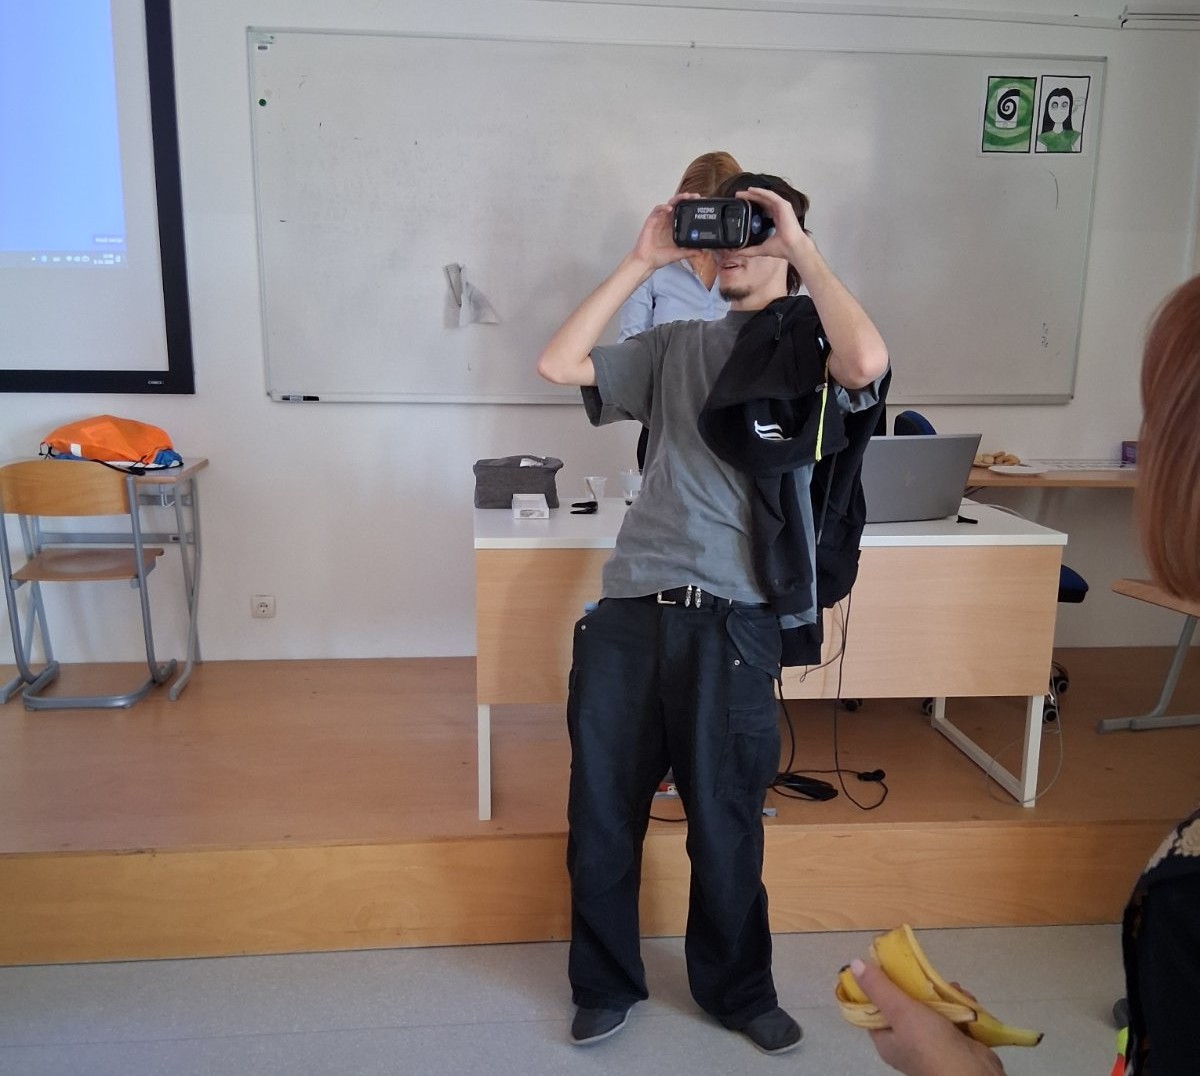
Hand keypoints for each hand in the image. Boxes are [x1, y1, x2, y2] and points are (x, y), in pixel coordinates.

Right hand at [629, 195, 695, 272]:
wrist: (646, 261)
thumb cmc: (658, 257)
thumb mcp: (678, 254)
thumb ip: (689, 252)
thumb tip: (701, 251)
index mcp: (674, 228)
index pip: (684, 213)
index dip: (691, 206)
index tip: (700, 203)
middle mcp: (667, 222)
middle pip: (678, 205)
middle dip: (687, 199)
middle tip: (696, 196)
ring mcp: (659, 220)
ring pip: (669, 204)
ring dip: (677, 199)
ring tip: (685, 196)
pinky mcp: (651, 221)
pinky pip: (657, 210)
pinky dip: (663, 207)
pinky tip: (669, 208)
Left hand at [732, 185, 814, 267]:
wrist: (792, 248)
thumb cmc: (783, 248)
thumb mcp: (761, 248)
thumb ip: (749, 250)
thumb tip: (737, 252)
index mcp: (775, 219)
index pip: (762, 208)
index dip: (752, 205)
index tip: (741, 205)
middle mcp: (779, 212)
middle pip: (762, 201)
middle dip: (750, 197)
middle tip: (738, 196)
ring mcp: (782, 207)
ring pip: (765, 196)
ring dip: (753, 193)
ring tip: (741, 193)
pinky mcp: (784, 205)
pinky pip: (770, 195)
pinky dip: (761, 192)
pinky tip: (751, 190)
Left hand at [851, 960, 1006, 1075]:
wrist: (975, 1074)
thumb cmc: (931, 1045)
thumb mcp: (900, 1011)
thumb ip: (879, 988)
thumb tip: (854, 965)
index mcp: (887, 1040)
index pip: (874, 1009)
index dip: (878, 987)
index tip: (887, 966)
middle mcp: (906, 1042)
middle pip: (905, 1004)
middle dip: (918, 987)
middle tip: (925, 975)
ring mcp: (931, 1043)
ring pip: (931, 1008)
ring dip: (944, 995)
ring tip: (953, 988)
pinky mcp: (954, 1041)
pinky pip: (952, 1016)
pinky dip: (959, 1006)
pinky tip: (967, 1001)